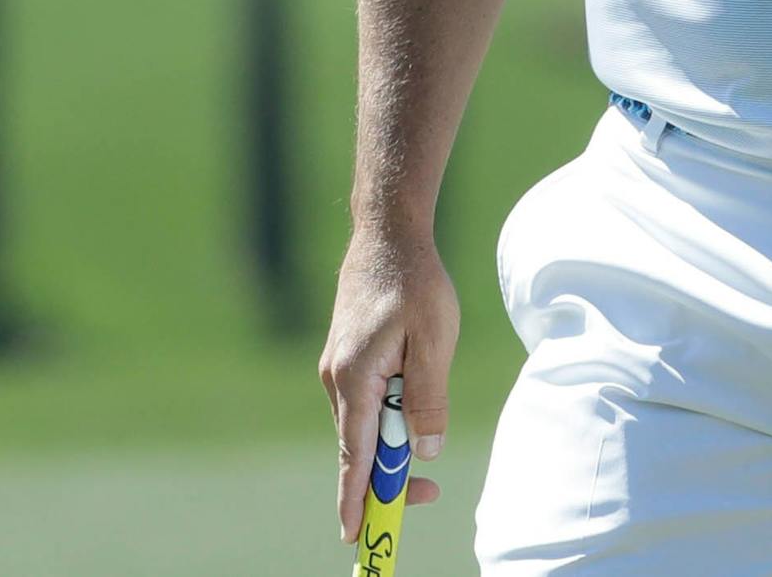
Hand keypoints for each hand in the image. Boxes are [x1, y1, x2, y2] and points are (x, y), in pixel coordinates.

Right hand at [319, 229, 459, 542]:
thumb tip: (424, 451)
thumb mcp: (434, 340)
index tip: (356, 536)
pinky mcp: (348, 356)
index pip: (355, 455)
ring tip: (425, 449)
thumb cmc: (415, 282)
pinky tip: (409, 405)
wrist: (388, 234)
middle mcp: (337, 380)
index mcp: (354, 381)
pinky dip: (386, 417)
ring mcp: (338, 368)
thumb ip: (429, 398)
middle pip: (359, 446)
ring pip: (364, 424)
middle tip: (430, 492)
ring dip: (391, 443)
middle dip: (389, 475)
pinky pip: (364, 402)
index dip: (356, 498)